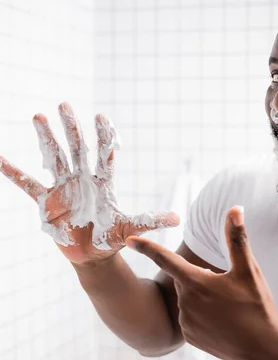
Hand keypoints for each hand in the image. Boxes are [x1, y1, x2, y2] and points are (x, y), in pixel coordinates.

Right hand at [0, 102, 178, 264]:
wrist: (92, 255)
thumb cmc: (111, 238)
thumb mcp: (131, 229)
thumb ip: (150, 221)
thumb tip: (178, 218)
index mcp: (102, 184)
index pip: (104, 154)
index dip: (103, 137)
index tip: (102, 116)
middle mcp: (82, 181)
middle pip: (76, 149)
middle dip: (71, 128)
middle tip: (65, 105)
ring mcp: (63, 189)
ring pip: (53, 158)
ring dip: (46, 138)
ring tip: (38, 115)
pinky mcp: (46, 202)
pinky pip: (27, 185)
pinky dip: (14, 173)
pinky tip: (1, 158)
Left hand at [126, 206, 277, 359]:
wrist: (262, 347)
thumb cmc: (256, 306)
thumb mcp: (248, 270)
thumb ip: (236, 238)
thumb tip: (234, 209)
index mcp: (196, 283)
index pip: (165, 259)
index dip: (147, 247)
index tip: (130, 239)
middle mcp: (185, 303)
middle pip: (186, 279)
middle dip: (201, 278)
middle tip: (228, 288)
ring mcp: (186, 323)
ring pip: (189, 300)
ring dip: (203, 298)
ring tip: (229, 308)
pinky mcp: (190, 338)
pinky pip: (192, 319)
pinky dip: (204, 315)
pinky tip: (223, 322)